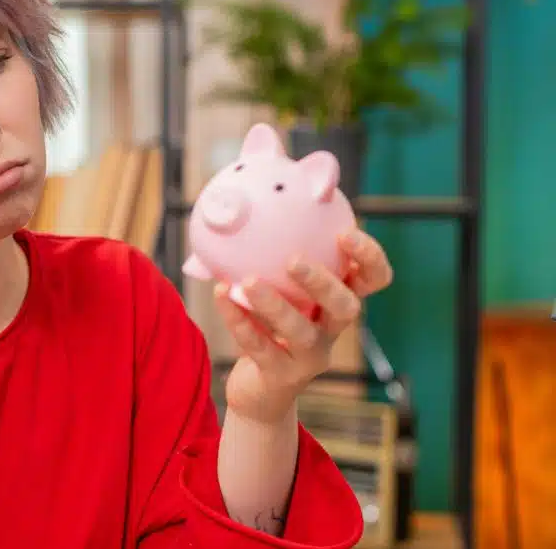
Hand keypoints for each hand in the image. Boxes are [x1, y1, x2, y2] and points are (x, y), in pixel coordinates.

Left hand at [215, 228, 393, 424]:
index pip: (373, 280)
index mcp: (337, 302)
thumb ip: (267, 255)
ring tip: (247, 281)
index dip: (369, 258)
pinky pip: (261, 347)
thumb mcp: (275, 288)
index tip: (345, 233)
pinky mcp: (282, 377)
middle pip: (347, 308)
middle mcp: (332, 330)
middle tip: (292, 260)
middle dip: (324, 282)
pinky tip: (221, 296)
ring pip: (303, 332)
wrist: (257, 390)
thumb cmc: (266, 325)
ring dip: (274, 304)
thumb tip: (235, 204)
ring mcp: (311, 357)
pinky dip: (240, 320)